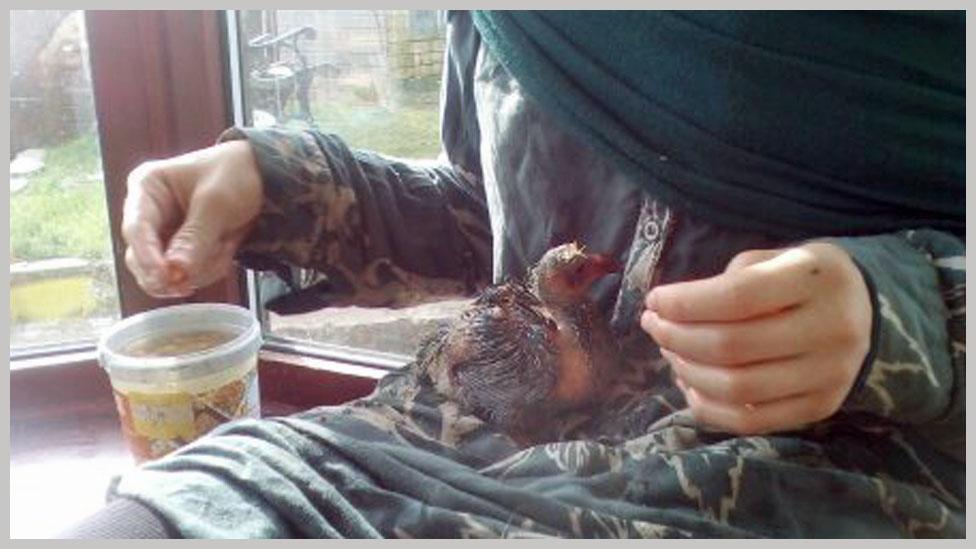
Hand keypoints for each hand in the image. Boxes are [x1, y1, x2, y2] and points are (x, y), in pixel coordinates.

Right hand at [121, 140, 262, 296]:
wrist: (266, 180)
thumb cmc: (236, 175)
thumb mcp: (216, 203)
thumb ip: (195, 238)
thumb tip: (174, 271)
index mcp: (147, 187)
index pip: (135, 229)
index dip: (147, 257)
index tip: (166, 276)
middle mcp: (149, 214)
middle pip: (143, 259)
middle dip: (178, 267)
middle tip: (201, 270)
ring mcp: (164, 236)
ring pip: (167, 273)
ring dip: (201, 268)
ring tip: (227, 242)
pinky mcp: (182, 252)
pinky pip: (188, 276)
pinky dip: (210, 268)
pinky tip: (227, 246)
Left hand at [640, 243, 872, 434]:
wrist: (868, 311)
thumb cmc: (804, 278)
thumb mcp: (777, 257)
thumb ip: (731, 279)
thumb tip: (673, 310)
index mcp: (817, 277)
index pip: (736, 297)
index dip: (684, 303)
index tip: (654, 300)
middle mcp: (830, 328)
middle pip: (731, 346)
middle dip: (676, 336)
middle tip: (653, 325)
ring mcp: (829, 375)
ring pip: (737, 388)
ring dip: (687, 371)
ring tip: (669, 350)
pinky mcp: (821, 407)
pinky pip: (750, 421)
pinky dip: (708, 406)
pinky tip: (689, 383)